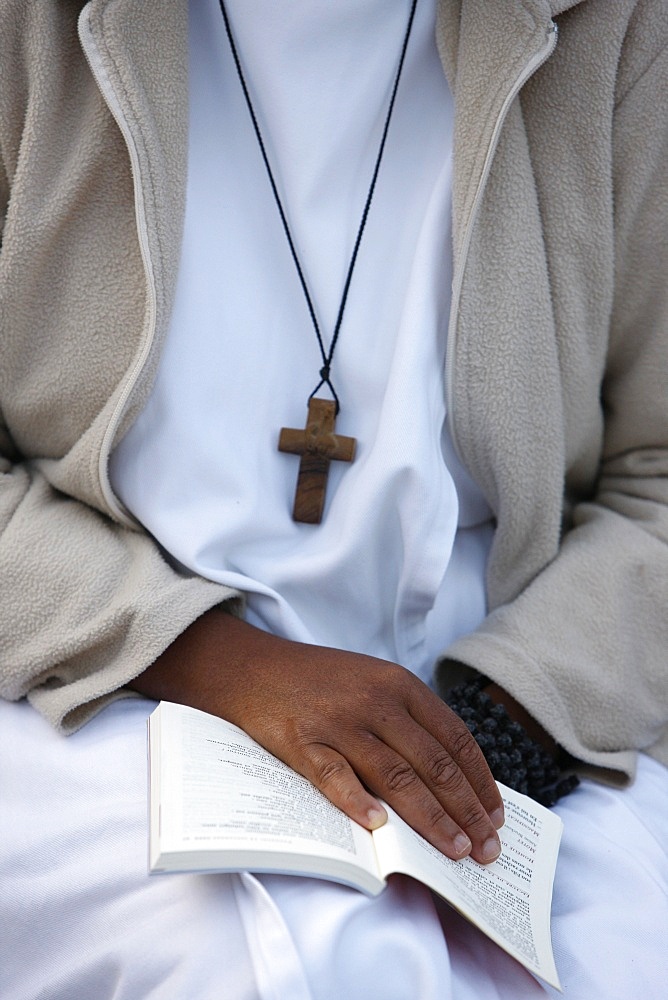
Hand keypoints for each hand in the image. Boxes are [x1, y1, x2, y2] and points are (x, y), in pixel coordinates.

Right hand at [130, 608, 504, 862]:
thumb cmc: (320, 681)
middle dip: (466, 810)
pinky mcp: (303, 741)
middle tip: (487, 848)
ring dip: (430, 818)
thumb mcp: (373, 681)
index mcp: (399, 684)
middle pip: (433, 763)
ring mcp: (339, 722)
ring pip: (396, 775)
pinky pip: (335, 777)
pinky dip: (358, 803)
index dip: (480, 780)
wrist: (254, 667)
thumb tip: (453, 775)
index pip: (454, 738)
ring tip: (455, 850)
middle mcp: (375, 701)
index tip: (495, 815)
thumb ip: (409, 718)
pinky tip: (379, 829)